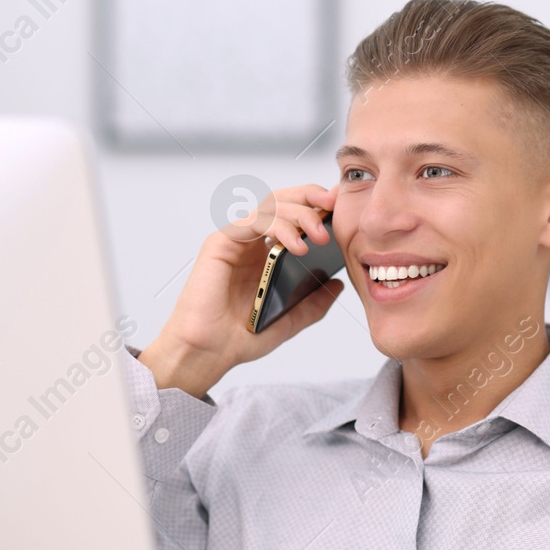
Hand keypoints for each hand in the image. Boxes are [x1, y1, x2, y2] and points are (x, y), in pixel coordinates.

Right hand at [138, 184, 344, 398]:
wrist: (209, 352)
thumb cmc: (239, 337)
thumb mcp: (290, 320)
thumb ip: (314, 303)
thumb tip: (338, 284)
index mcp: (267, 254)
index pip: (293, 216)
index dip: (316, 206)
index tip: (340, 208)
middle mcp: (251, 243)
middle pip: (282, 201)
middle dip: (311, 197)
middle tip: (333, 206)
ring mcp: (236, 241)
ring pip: (270, 206)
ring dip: (299, 213)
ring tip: (320, 234)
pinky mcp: (221, 243)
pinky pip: (253, 222)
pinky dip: (278, 227)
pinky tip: (297, 245)